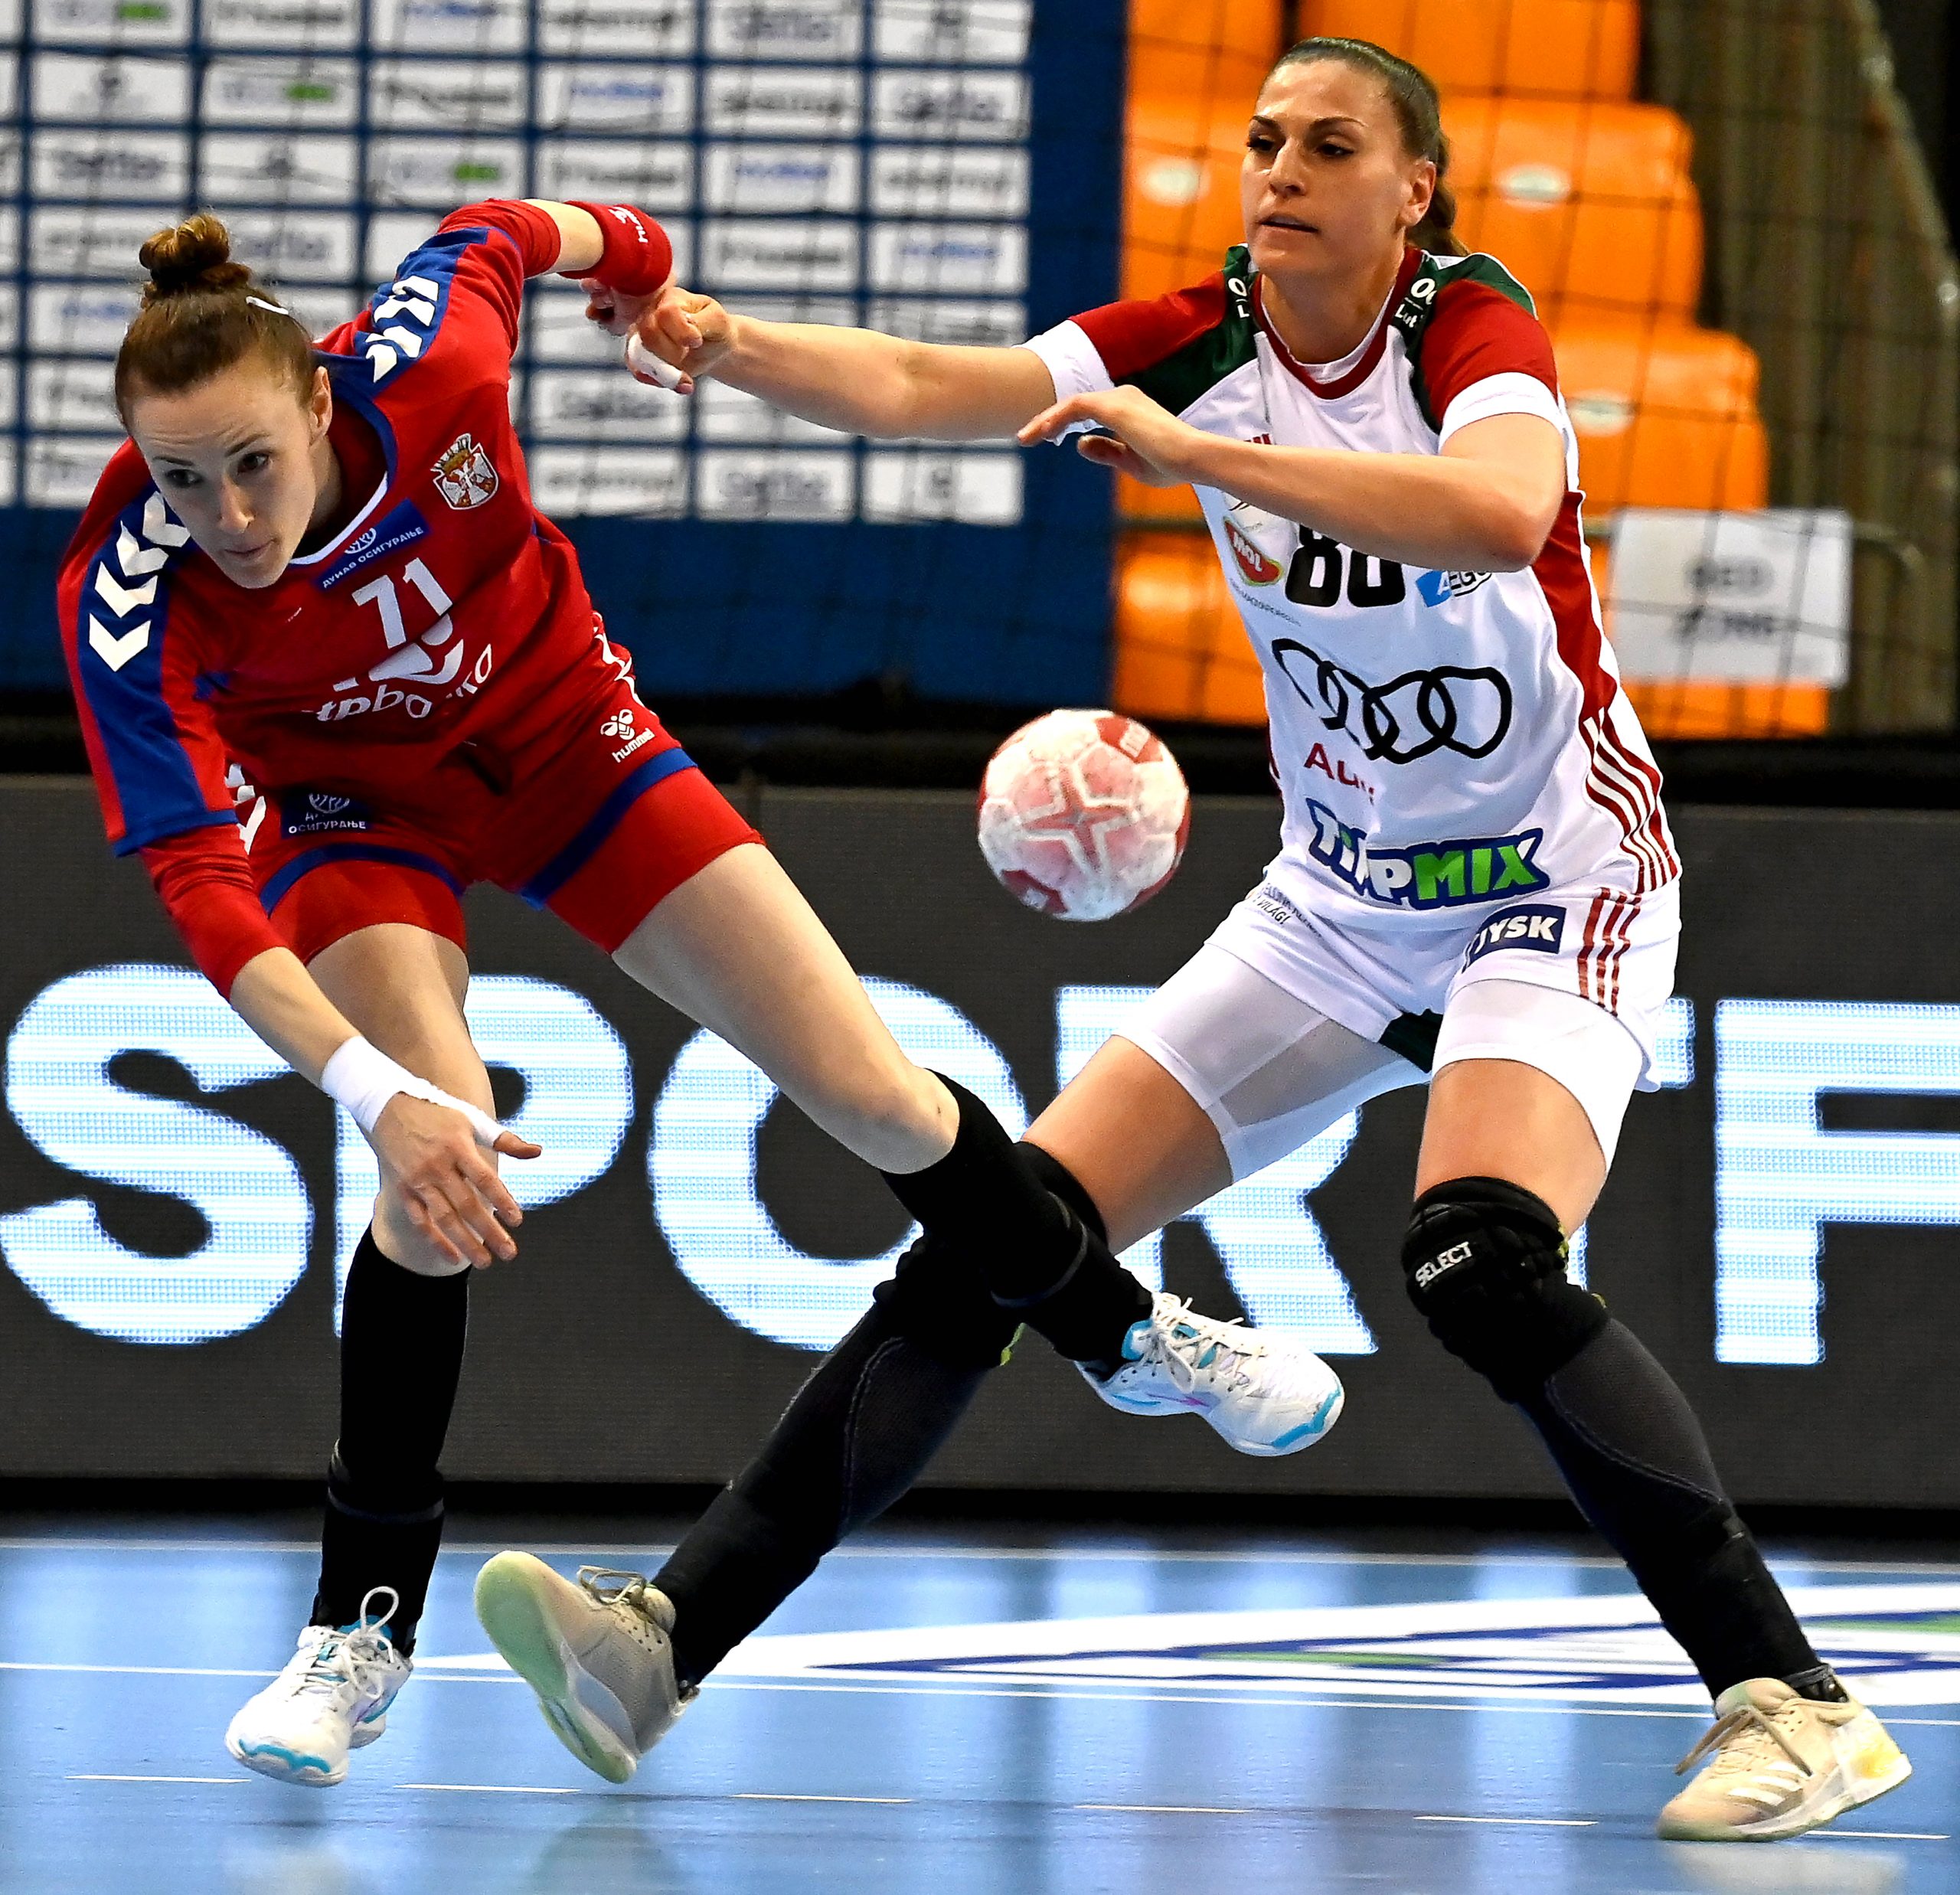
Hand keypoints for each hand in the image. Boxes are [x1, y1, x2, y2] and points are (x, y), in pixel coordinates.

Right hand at [370, 1094, 540, 1270]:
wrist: (389, 1106)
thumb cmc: (440, 1113)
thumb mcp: (473, 1120)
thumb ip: (506, 1140)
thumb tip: (538, 1152)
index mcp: (458, 1146)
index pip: (485, 1179)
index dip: (502, 1200)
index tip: (518, 1221)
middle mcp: (437, 1165)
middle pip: (467, 1205)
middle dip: (489, 1232)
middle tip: (509, 1253)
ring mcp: (418, 1179)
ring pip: (445, 1218)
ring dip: (466, 1243)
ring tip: (486, 1261)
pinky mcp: (403, 1189)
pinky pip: (420, 1221)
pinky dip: (436, 1240)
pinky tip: (454, 1256)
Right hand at [624, 285, 736, 394]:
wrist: (713, 346)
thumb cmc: (714, 328)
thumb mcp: (717, 321)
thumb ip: (702, 321)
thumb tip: (686, 326)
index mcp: (670, 300)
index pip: (665, 314)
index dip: (681, 332)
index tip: (697, 341)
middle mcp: (650, 314)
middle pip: (649, 334)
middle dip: (672, 353)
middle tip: (690, 354)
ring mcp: (642, 335)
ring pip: (640, 355)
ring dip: (665, 372)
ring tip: (687, 379)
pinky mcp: (640, 356)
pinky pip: (639, 371)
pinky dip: (659, 381)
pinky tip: (679, 384)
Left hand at [1016, 386, 1203, 487]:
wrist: (1192, 458)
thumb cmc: (1170, 464)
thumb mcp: (1130, 462)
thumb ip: (1105, 451)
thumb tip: (1079, 443)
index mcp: (1129, 409)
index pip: (1087, 410)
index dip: (1062, 423)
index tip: (1044, 438)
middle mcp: (1122, 397)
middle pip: (1075, 404)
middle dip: (1047, 420)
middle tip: (1025, 437)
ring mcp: (1118, 399)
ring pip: (1071, 404)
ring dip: (1045, 420)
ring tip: (1024, 437)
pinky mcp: (1114, 406)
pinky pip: (1075, 407)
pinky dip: (1055, 418)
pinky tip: (1040, 432)